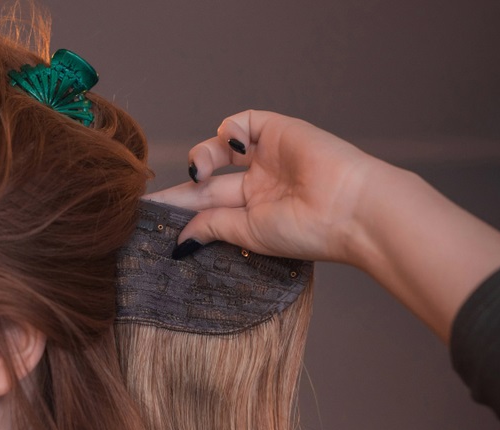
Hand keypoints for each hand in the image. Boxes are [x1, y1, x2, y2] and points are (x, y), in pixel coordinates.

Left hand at [148, 110, 391, 266]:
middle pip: (209, 179)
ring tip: (200, 172)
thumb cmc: (306, 229)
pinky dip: (231, 131)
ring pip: (220, 146)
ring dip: (202, 156)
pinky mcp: (279, 129)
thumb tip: (178, 238)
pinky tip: (233, 150)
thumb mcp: (248, 231)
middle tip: (157, 196)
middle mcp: (259, 182)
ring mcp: (268, 155)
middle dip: (183, 185)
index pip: (208, 205)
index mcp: (254, 211)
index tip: (150, 214)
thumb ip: (211, 226)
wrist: (349, 208)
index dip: (180, 206)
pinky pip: (243, 121)